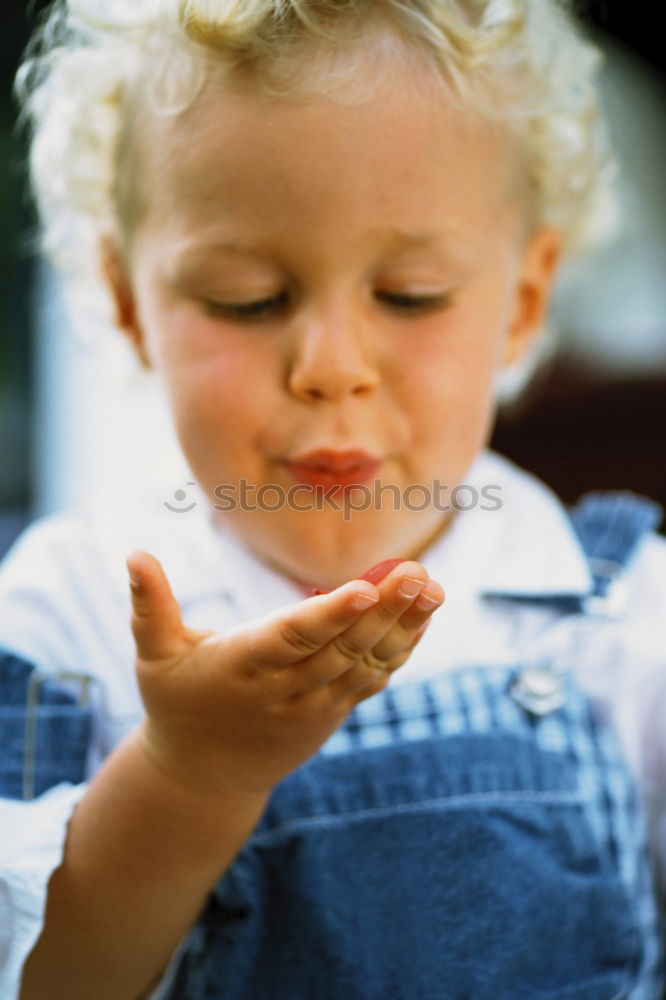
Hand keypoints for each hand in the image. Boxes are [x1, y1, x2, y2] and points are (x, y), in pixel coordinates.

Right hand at [126, 552, 443, 799]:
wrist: (203, 780)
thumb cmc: (176, 705)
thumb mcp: (153, 658)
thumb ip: (148, 606)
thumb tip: (133, 554)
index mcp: (242, 666)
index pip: (291, 637)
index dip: (329, 615)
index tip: (364, 589)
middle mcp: (285, 688)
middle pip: (341, 648)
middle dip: (384, 610)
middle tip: (417, 571)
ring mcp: (315, 704)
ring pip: (366, 664)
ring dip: (403, 626)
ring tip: (433, 586)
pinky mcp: (332, 712)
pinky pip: (373, 679)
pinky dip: (401, 648)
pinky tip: (424, 614)